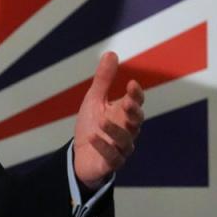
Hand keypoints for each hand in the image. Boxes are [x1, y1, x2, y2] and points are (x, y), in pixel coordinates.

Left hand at [73, 51, 144, 188]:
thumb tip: (111, 53)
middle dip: (133, 112)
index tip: (131, 84)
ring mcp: (121, 148)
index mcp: (124, 114)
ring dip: (115, 130)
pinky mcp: (111, 163)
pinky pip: (112, 157)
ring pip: (125, 140)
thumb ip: (104, 80)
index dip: (136, 95)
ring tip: (102, 121)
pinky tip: (93, 138)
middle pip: (136, 121)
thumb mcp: (94, 100)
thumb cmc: (91, 125)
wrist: (80, 154)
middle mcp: (127, 130)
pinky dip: (104, 148)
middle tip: (127, 103)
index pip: (136, 103)